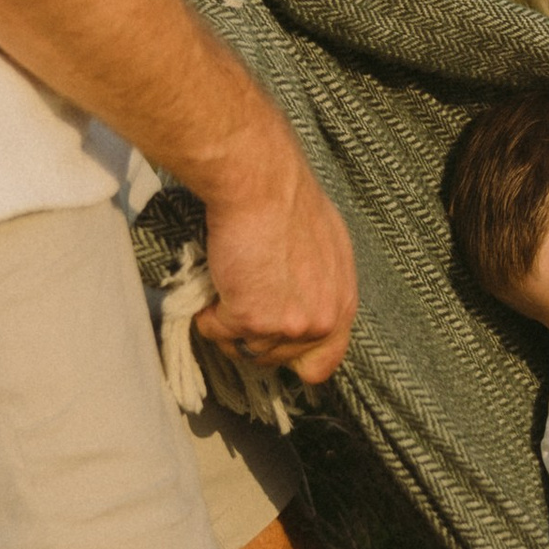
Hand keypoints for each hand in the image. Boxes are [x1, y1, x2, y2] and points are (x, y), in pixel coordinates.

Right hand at [193, 116, 356, 381]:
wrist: (261, 185)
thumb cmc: (288, 204)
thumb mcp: (328, 252)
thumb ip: (320, 288)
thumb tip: (303, 304)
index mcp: (342, 305)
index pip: (323, 364)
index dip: (291, 357)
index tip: (270, 342)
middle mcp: (321, 321)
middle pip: (273, 359)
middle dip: (251, 335)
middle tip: (239, 297)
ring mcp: (287, 325)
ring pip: (242, 348)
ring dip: (227, 322)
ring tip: (229, 282)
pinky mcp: (252, 319)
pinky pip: (215, 331)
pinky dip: (206, 312)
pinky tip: (216, 279)